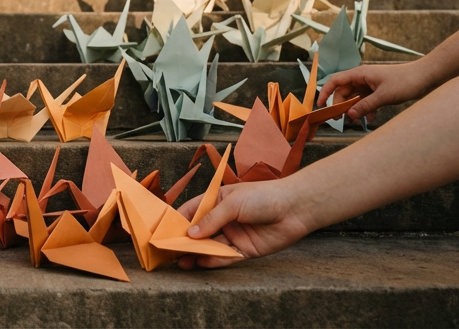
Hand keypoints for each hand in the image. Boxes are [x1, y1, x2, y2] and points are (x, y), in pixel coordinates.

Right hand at [174, 181, 312, 268]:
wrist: (294, 208)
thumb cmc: (263, 197)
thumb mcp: (232, 203)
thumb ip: (211, 220)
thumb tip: (190, 235)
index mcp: (217, 201)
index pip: (192, 211)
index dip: (178, 221)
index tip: (163, 231)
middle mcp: (223, 218)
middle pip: (199, 232)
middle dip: (185, 241)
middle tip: (169, 251)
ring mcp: (233, 234)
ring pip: (210, 246)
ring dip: (196, 253)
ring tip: (182, 261)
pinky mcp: (244, 250)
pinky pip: (225, 257)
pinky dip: (213, 260)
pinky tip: (201, 262)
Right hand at [318, 61, 430, 122]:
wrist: (424, 77)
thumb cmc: (404, 81)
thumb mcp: (383, 96)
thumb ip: (365, 106)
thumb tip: (350, 115)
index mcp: (360, 74)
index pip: (335, 81)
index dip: (325, 92)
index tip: (320, 106)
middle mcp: (362, 78)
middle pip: (344, 91)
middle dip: (340, 105)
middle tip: (340, 119)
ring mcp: (370, 84)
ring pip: (355, 97)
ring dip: (354, 109)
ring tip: (355, 121)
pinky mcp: (378, 90)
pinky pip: (366, 100)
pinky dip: (366, 109)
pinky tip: (369, 119)